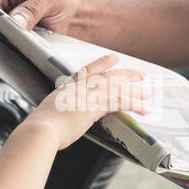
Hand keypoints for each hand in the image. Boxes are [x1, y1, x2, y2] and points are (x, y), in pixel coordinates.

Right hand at [26, 53, 151, 150]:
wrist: (41, 130)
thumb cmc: (41, 129)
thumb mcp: (48, 116)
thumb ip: (57, 115)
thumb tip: (59, 121)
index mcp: (66, 88)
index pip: (87, 71)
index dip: (101, 63)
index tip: (113, 59)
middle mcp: (78, 88)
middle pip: (107, 76)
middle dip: (125, 75)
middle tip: (140, 75)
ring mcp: (87, 96)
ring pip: (116, 89)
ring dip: (134, 91)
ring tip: (147, 94)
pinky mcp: (95, 106)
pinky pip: (119, 102)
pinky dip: (133, 104)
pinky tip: (143, 107)